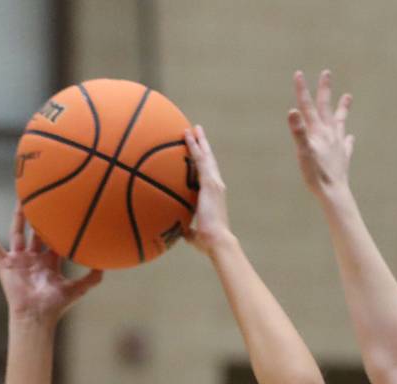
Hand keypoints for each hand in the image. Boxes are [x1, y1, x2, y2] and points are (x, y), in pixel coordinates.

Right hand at [0, 206, 101, 322]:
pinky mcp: (5, 264)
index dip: (57, 226)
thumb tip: (106, 265)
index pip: (53, 239)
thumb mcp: (78, 289)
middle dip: (38, 216)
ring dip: (19, 216)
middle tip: (43, 197)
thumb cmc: (56, 305)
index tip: (63, 209)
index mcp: (48, 262)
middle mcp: (33, 258)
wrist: (36, 316)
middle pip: (35, 232)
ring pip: (17, 232)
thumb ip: (91, 278)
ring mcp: (18, 260)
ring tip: (21, 198)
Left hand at [183, 126, 232, 254]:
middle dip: (203, 147)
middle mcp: (216, 187)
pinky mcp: (210, 183)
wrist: (217, 240)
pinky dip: (195, 147)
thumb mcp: (194, 235)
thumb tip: (179, 232)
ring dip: (199, 142)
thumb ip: (188, 231)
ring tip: (194, 128)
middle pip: (209, 162)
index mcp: (213, 197)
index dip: (203, 164)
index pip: (207, 176)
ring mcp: (215, 184)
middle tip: (197, 133)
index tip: (197, 155)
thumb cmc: (207, 242)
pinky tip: (188, 135)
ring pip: (206, 157)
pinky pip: (201, 160)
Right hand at [288, 70, 353, 197]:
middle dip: (324, 90)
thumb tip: (292, 110)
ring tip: (348, 96)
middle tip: (327, 73)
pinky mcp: (343, 158)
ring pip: (340, 122)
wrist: (334, 193)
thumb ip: (298, 131)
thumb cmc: (316, 175)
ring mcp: (338, 145)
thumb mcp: (303, 152)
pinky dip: (348, 139)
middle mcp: (329, 134)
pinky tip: (350, 138)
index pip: (307, 106)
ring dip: (342, 109)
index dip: (302, 90)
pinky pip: (347, 145)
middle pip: (326, 107)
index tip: (298, 73)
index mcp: (317, 131)